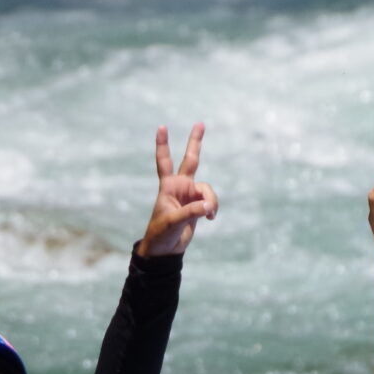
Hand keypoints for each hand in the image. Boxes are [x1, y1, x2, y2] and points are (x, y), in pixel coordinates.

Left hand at [137, 123, 216, 258]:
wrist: (165, 249)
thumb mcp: (173, 222)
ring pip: (207, 189)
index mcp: (168, 186)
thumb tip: (208, 206)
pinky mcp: (198, 205)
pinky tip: (210, 217)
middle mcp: (180, 186)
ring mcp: (190, 195)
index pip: (164, 161)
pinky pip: (210, 201)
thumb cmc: (161, 234)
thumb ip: (191, 212)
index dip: (163, 145)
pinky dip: (213, 208)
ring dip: (211, 200)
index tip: (161, 127)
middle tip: (200, 123)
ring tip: (209, 214)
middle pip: (190, 160)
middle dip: (195, 142)